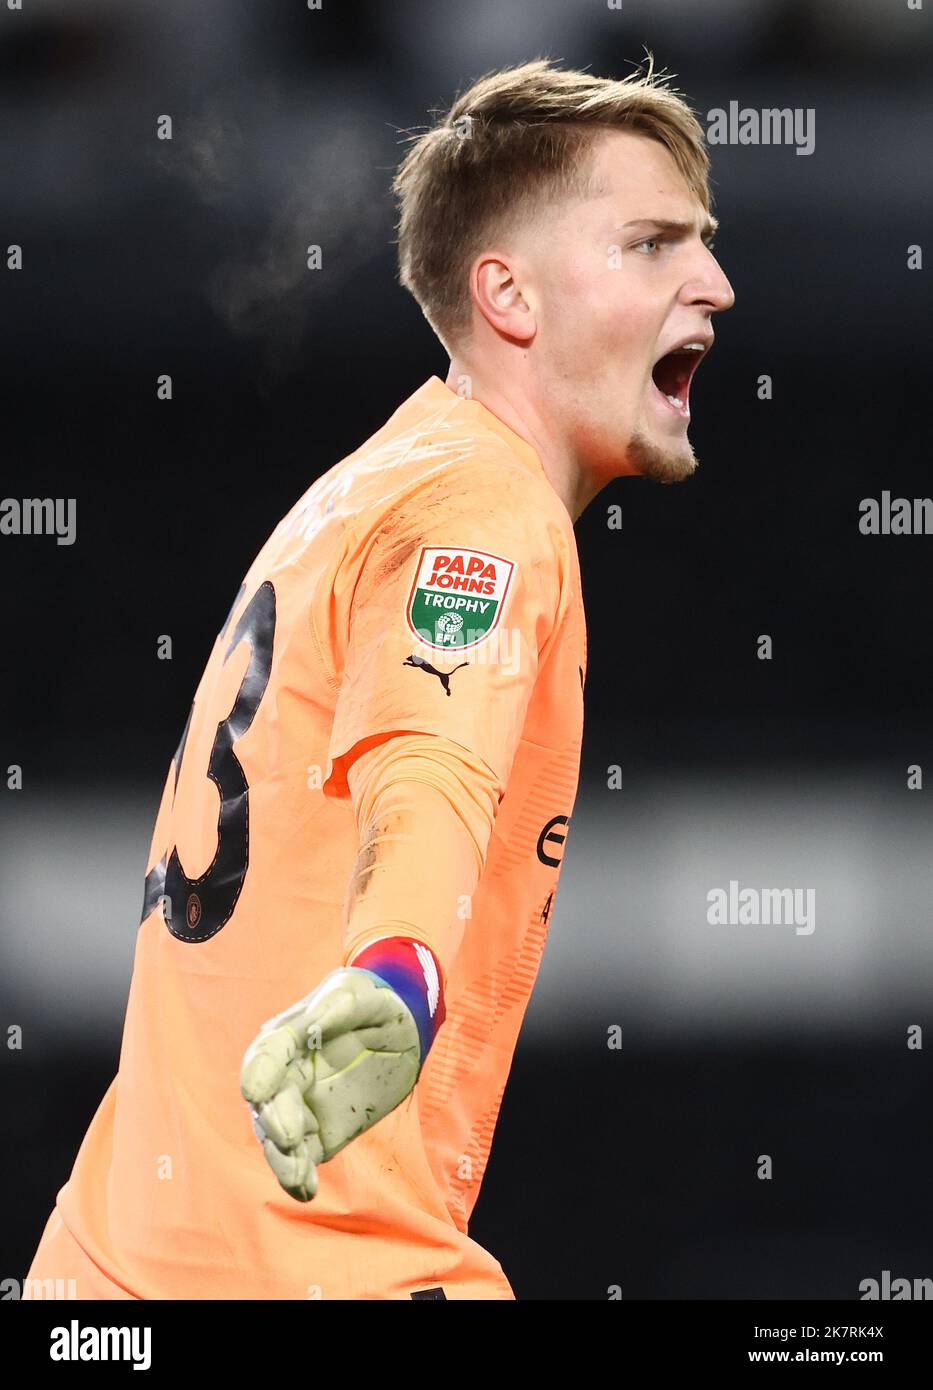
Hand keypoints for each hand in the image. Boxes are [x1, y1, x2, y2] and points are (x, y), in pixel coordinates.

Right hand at [240, 966, 420, 1200]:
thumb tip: (315, 1022)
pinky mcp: (319, 1133)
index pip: (267, 1054)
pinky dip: (298, 1177)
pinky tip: (306, 1190)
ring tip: (297, 1174)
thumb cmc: (371, 1004)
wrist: (397, 1032)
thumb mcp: (361, 994)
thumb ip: (341, 1005)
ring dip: (282, 1157)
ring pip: (278, 1136)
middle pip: (269, 1101)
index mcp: (290, 1036)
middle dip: (274, 1120)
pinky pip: (302, 1158)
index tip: (254, 1091)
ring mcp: (300, 1107)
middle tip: (291, 1135)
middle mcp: (287, 1075)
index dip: (259, 1071)